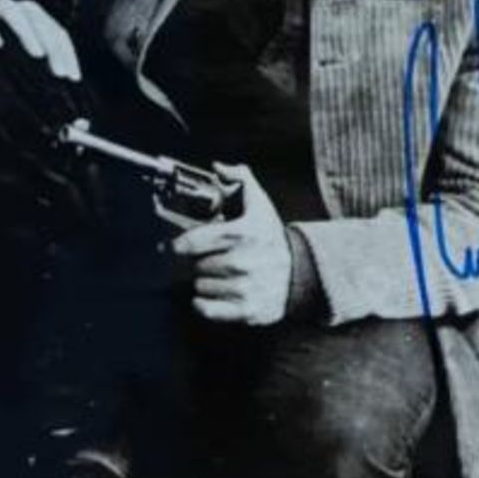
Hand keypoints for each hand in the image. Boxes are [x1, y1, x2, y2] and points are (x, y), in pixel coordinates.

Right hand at [0, 0, 79, 80]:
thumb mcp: (13, 54)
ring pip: (12, 12)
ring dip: (27, 32)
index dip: (67, 54)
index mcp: (32, 17)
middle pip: (39, 21)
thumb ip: (33, 67)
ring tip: (37, 55)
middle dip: (53, 46)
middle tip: (59, 73)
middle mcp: (15, 8)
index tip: (73, 79)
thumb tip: (57, 98)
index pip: (56, 32)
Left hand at [171, 164, 291, 326]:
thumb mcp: (260, 205)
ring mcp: (244, 288)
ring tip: (221, 275)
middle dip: (201, 262)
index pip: (192, 242)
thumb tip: (219, 167)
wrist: (301, 274)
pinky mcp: (246, 310)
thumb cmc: (272, 239)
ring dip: (205, 282)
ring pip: (200, 287)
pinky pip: (206, 308)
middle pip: (195, 265)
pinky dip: (205, 303)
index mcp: (243, 234)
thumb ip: (241, 179)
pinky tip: (217, 292)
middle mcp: (243, 262)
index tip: (177, 247)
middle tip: (213, 259)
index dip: (179, 244)